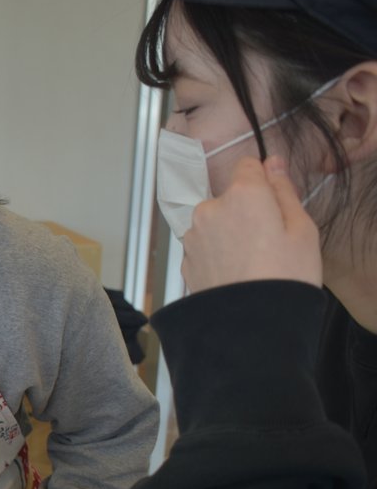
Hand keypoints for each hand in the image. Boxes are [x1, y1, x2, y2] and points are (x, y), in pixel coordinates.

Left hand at [182, 155, 321, 293]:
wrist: (251, 325)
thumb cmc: (285, 277)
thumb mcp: (302, 229)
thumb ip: (284, 190)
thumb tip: (273, 163)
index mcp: (242, 194)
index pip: (247, 166)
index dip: (263, 180)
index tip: (274, 199)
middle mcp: (210, 209)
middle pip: (230, 198)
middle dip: (247, 212)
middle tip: (270, 242)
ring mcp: (194, 236)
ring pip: (215, 223)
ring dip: (229, 234)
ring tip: (252, 262)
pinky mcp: (186, 261)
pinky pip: (205, 247)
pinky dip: (218, 255)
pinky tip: (235, 273)